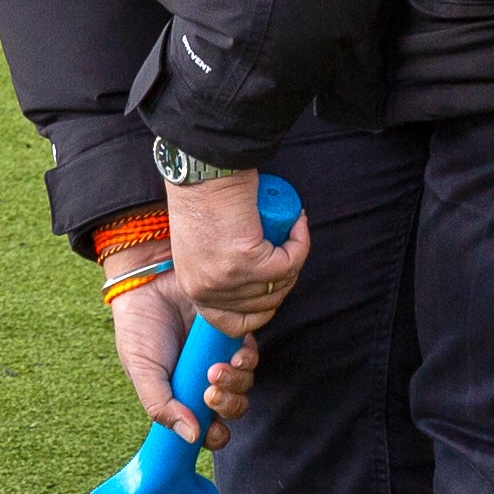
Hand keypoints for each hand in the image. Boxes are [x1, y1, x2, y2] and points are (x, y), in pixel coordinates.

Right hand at [108, 263, 263, 452]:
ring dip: (235, 385)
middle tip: (209, 394)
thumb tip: (191, 437)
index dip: (215, 435)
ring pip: (244, 385)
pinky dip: (245, 360)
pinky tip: (231, 356)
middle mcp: (203, 380)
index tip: (211, 430)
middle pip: (231, 408)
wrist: (148, 283)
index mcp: (181, 395)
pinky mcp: (232, 335)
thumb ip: (161, 406)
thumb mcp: (142, 372)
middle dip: (226, 407)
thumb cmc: (139, 329)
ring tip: (215, 371)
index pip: (207, 427)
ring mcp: (220, 357)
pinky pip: (249, 356)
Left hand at [161, 170, 306, 336]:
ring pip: (281, 282)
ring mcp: (226, 278)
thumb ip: (223, 271)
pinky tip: (297, 221)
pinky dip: (300, 241)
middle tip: (287, 247)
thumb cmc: (205, 197)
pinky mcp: (246, 260)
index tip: (274, 287)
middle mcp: (206, 289)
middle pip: (265, 303)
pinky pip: (290, 261)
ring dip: (294, 254)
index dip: (261, 311)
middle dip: (285, 277)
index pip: (231, 325)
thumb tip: (260, 284)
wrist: (203, 169)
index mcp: (193, 289)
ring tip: (291, 227)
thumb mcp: (205, 247)